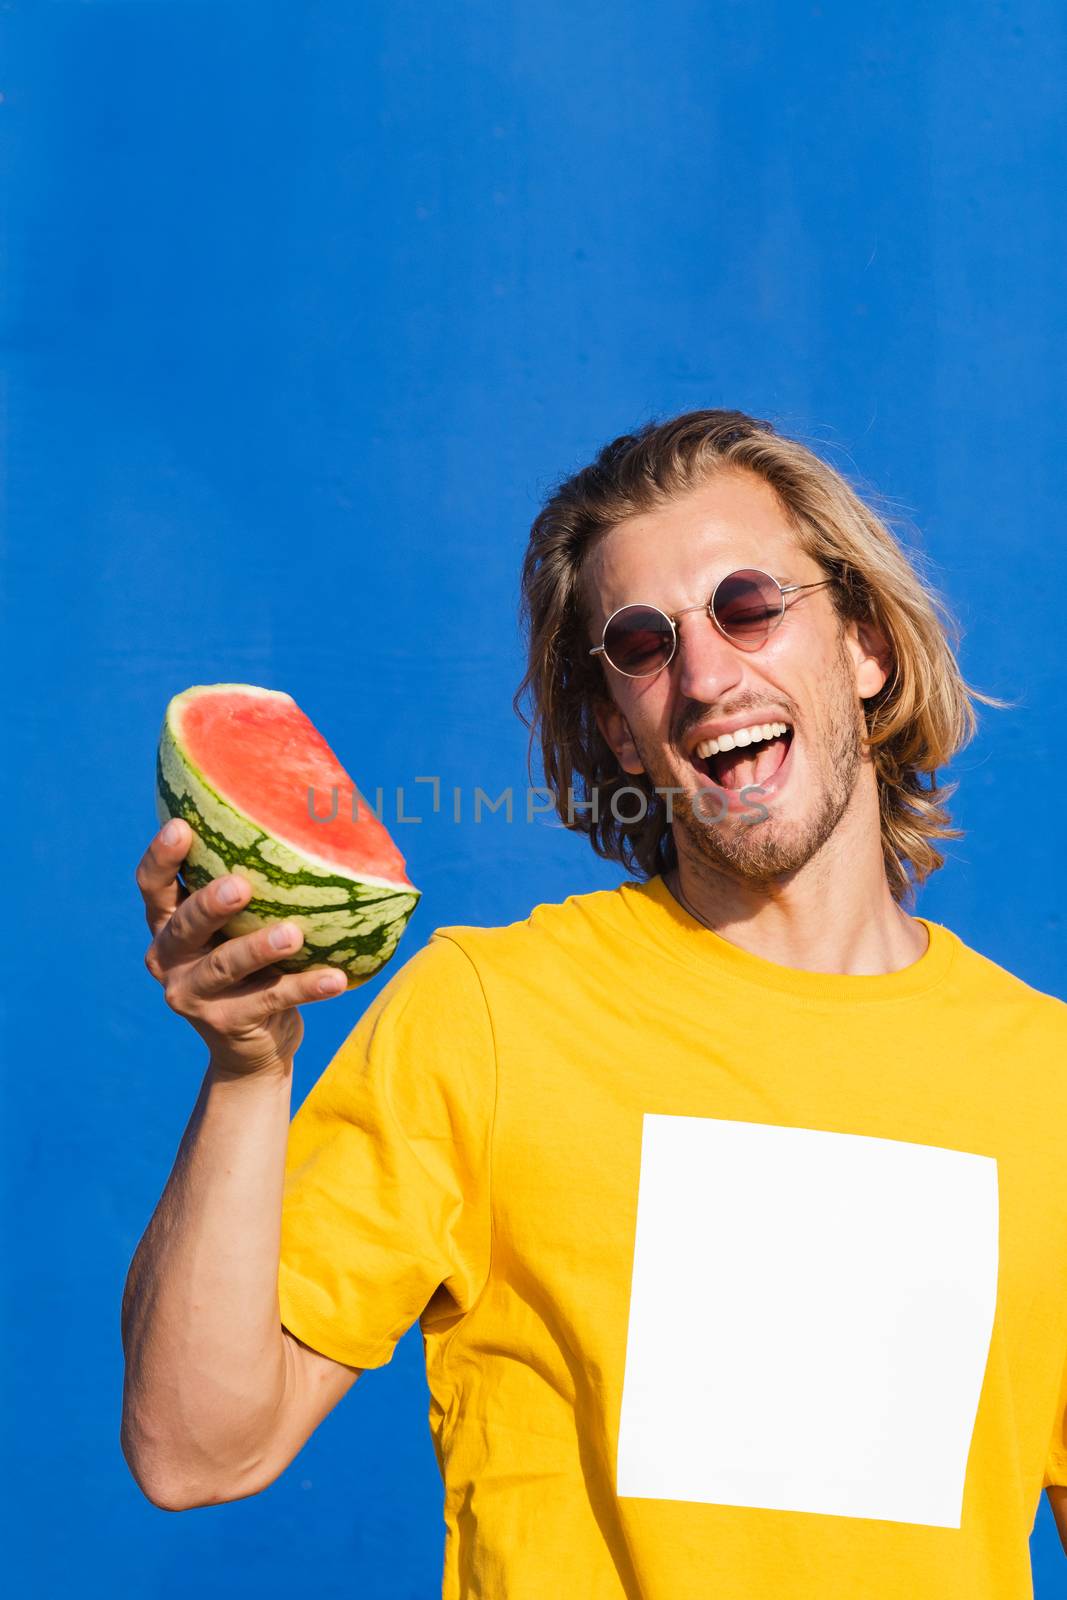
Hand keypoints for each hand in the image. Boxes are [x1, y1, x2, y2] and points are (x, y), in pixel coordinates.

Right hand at [137, 818, 347, 1075]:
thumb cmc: (251, 966)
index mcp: (167, 925)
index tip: (181, 827)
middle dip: (210, 905)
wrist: (253, 1049)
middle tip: (241, 886)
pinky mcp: (226, 1025)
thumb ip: (248, 893)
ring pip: (225, 966)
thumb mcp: (236, 929)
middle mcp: (168, 959)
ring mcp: (192, 996)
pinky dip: (306, 988)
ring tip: (294, 933)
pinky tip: (337, 978)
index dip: (161, 858)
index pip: (152, 887)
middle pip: (184, 926)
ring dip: (259, 948)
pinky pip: (271, 1000)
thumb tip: (305, 826)